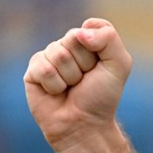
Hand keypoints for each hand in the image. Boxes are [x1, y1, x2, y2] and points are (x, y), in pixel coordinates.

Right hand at [24, 17, 131, 151]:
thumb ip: (108, 39)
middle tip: (84, 80)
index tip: (101, 66)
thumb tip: (80, 32)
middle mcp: (68, 46)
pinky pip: (43, 68)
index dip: (99, 48)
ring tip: (70, 88)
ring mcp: (49, 57)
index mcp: (89, 41)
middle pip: (73, 38)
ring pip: (58, 53)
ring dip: (69, 76)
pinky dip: (54, 85)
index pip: (92, 27)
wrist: (83, 125)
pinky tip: (56, 93)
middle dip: (84, 63)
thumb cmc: (101, 96)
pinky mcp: (33, 71)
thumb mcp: (118, 65)